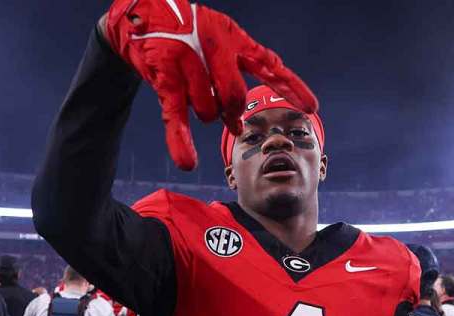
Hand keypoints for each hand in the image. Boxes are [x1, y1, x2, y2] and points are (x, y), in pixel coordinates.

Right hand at [102, 1, 317, 169]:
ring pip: (207, 110)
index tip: (311, 107)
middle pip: (234, 97)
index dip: (290, 87)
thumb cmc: (184, 31)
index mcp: (233, 37)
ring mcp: (189, 61)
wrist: (143, 14)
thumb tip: (236, 124)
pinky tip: (187, 162)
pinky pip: (176, 116)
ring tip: (190, 91)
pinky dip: (180, 141)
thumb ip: (232, 77)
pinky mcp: (165, 76)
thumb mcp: (217, 43)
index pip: (269, 65)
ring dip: (202, 112)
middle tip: (226, 116)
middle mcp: (214, 46)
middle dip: (231, 113)